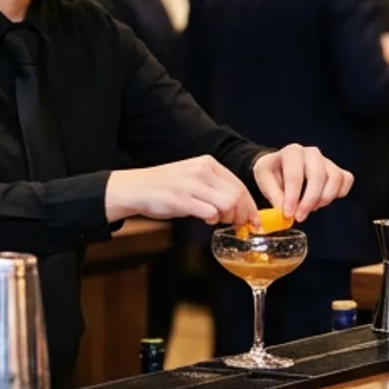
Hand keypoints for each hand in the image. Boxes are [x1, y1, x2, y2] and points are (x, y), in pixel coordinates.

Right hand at [105, 156, 257, 226]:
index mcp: (207, 163)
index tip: (253, 220)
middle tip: (238, 225)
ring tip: (219, 221)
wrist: (135, 188)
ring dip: (228, 217)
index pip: (239, 185)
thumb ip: (214, 187)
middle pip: (237, 195)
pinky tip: (205, 220)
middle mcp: (202, 171)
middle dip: (243, 214)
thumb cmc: (164, 186)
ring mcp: (192, 184)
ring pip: (228, 204)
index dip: (250, 205)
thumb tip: (238, 207)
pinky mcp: (182, 199)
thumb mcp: (192, 177)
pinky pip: (210, 213)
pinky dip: (213, 220)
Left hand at [252, 145, 353, 220]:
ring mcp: (326, 160)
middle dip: (309, 201)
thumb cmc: (272, 173)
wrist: (280, 167)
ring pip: (335, 178)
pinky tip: (323, 201)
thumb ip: (275, 197)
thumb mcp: (264, 181)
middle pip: (318, 176)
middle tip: (300, 216)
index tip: (288, 214)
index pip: (294, 176)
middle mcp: (311, 153)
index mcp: (291, 152)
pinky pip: (346, 180)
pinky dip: (338, 193)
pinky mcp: (337, 169)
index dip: (292, 197)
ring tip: (310, 208)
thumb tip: (287, 213)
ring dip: (324, 199)